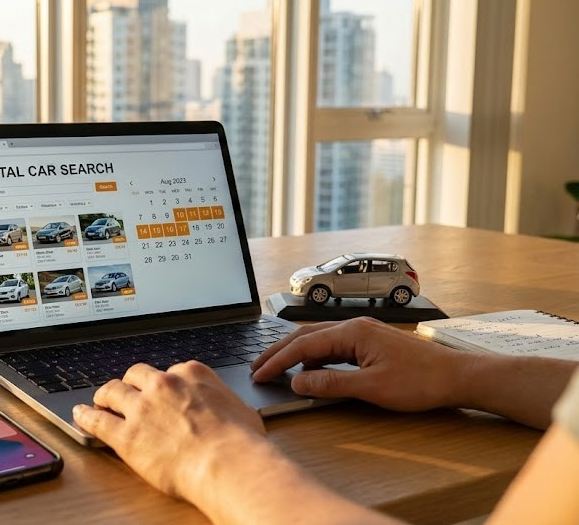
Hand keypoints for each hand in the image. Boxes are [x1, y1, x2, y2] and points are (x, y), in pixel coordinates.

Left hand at [72, 361, 266, 499]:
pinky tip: (80, 414)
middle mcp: (163, 385)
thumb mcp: (241, 409)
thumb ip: (224, 403)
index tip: (161, 392)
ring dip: (104, 395)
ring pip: (112, 391)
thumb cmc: (241, 443)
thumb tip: (230, 410)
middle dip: (131, 384)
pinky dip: (85, 416)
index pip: (169, 372)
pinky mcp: (126, 435)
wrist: (227, 462)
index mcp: (190, 374)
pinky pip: (97, 420)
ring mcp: (141, 408)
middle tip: (128, 393)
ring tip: (100, 400)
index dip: (162, 385)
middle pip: (136, 375)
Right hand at [251, 317, 471, 411]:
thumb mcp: (371, 388)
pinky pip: (333, 346)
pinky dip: (315, 357)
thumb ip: (330, 384)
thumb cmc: (421, 381)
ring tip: (276, 369)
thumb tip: (297, 382)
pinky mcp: (371, 343)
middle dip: (278, 352)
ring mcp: (364, 333)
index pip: (303, 345)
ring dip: (295, 354)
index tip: (259, 374)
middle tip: (257, 367)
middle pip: (305, 336)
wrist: (458, 377)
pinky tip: (311, 371)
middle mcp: (355, 327)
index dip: (277, 361)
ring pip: (318, 340)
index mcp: (352, 332)